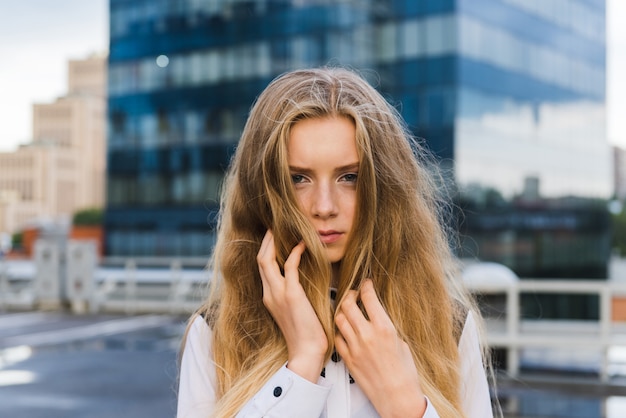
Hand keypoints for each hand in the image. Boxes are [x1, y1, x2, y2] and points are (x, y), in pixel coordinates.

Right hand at [257, 230, 327, 381]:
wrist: (306, 352)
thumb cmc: (306, 334)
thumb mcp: (294, 311)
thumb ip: (293, 296)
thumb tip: (302, 284)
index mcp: (269, 297)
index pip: (262, 268)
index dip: (267, 250)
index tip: (274, 238)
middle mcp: (269, 293)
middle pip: (260, 259)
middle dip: (267, 241)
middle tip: (275, 227)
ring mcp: (278, 293)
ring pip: (267, 259)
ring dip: (275, 242)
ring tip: (285, 229)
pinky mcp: (291, 294)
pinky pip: (289, 266)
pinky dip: (295, 252)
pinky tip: (303, 245)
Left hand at [334, 279, 426, 417]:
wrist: (397, 396)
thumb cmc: (404, 372)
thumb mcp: (401, 342)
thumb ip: (386, 326)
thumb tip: (378, 316)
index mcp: (384, 328)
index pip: (368, 297)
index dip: (366, 287)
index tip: (366, 284)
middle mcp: (367, 335)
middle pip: (348, 304)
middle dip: (350, 295)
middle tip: (353, 294)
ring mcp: (355, 347)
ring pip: (339, 319)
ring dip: (342, 311)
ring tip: (347, 310)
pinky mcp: (348, 359)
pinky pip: (337, 338)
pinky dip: (339, 331)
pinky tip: (345, 330)